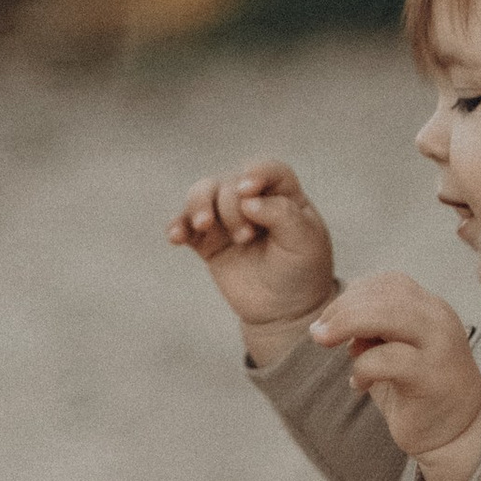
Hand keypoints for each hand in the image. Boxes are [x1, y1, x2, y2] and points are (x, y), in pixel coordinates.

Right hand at [168, 157, 337, 336]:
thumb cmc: (302, 271)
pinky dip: (177, 226)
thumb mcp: (305, 242)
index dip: (256, 173)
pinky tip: (176, 237)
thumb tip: (247, 200)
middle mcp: (252, 200)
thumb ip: (282, 215)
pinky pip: (185, 225)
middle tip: (245, 237)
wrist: (284, 310)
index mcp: (283, 194)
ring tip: (203, 226)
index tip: (248, 190)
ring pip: (202, 193)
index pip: (268, 170)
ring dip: (198, 204)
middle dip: (232, 207)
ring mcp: (226, 219)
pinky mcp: (207, 241)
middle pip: (230, 183)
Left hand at [309, 272, 480, 480]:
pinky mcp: (432, 377)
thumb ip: (373, 330)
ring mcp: (440, 346)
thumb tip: (334, 322)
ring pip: (387, 316)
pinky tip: (358, 385)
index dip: (354, 294)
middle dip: (342, 309)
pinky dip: (362, 368)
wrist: (457, 433)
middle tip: (318, 332)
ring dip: (346, 325)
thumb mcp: (394, 350)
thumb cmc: (416, 390)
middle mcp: (439, 320)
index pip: (390, 282)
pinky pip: (387, 360)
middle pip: (385, 294)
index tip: (331, 318)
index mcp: (431, 308)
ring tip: (325, 343)